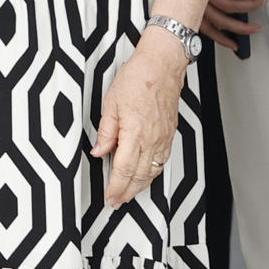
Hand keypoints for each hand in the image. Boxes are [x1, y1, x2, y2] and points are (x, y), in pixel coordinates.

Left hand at [92, 30, 188, 207]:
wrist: (162, 66)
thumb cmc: (137, 79)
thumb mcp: (111, 103)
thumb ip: (106, 131)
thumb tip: (99, 152)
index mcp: (135, 133)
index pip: (124, 169)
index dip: (116, 187)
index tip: (109, 197)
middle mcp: (153, 140)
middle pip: (140, 176)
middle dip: (127, 192)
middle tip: (116, 202)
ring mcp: (163, 139)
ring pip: (153, 172)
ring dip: (140, 186)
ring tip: (128, 194)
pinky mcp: (169, 135)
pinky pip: (162, 162)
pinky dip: (152, 174)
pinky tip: (145, 177)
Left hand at [200, 0, 265, 52]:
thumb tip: (225, 6)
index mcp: (187, 3)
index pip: (204, 28)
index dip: (220, 39)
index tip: (233, 45)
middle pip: (221, 21)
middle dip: (241, 28)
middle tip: (255, 28)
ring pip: (231, 6)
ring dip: (250, 6)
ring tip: (261, 2)